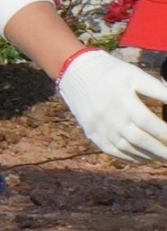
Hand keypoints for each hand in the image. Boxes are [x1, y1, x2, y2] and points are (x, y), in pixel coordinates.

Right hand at [59, 48, 166, 163]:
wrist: (73, 72)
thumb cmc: (110, 72)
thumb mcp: (135, 75)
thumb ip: (158, 90)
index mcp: (124, 102)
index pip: (150, 123)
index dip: (166, 134)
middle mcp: (111, 118)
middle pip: (141, 140)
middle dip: (162, 151)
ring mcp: (100, 128)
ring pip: (128, 149)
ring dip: (149, 156)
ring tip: (163, 158)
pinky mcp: (92, 134)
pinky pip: (113, 151)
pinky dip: (131, 158)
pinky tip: (144, 158)